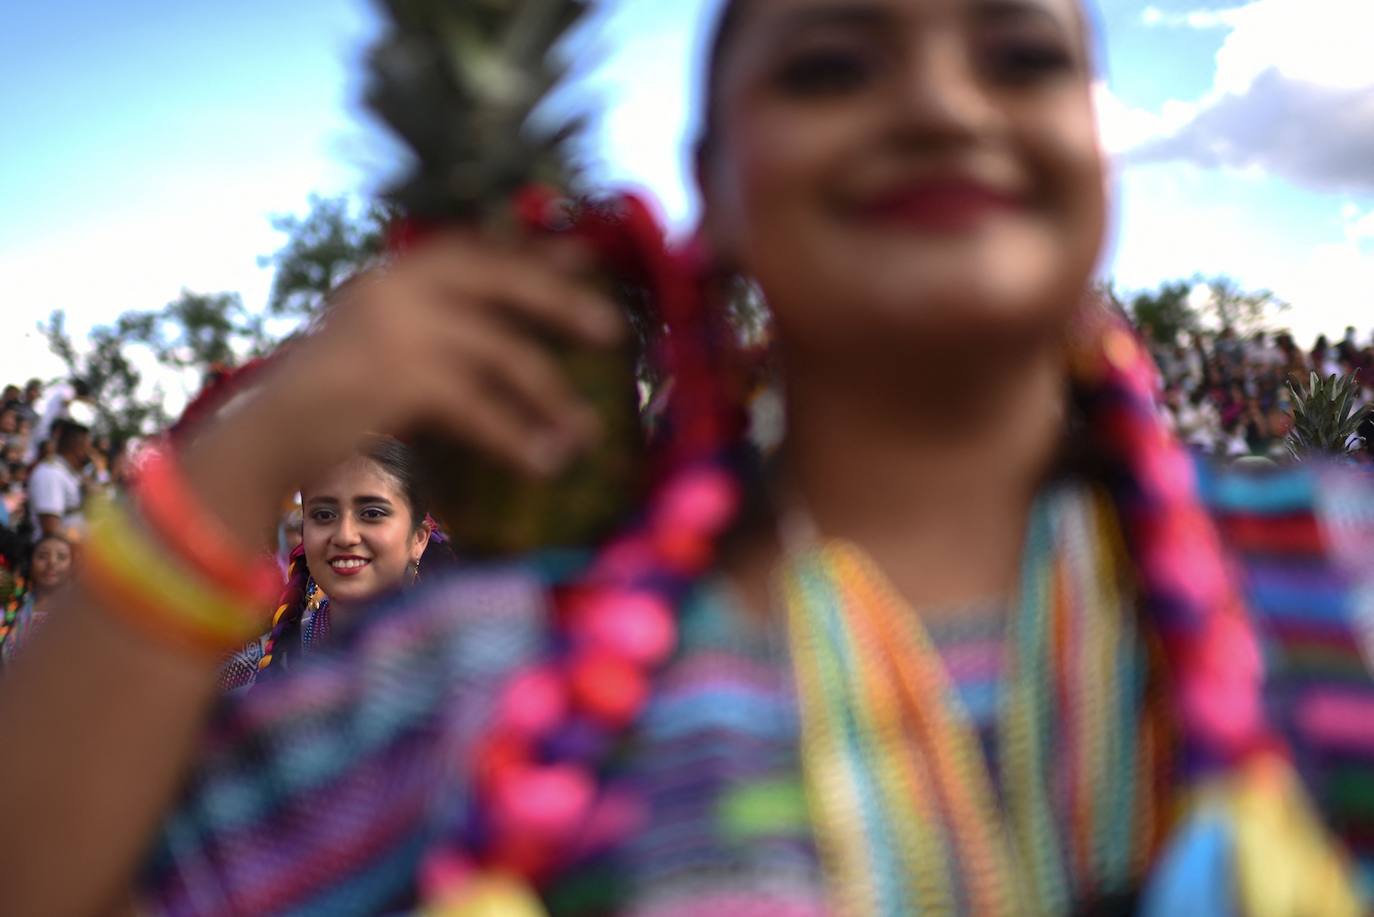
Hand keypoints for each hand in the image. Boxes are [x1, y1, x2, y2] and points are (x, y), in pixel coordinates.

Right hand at [179, 232, 623, 549]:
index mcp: (398, 274)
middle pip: (502, 283)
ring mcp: (399, 330)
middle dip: (561, 303)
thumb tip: (515, 337)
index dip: (537, 256)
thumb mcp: (381, 341)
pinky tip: (544, 463)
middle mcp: (400, 288)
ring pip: (502, 354)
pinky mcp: (399, 380)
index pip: (482, 253)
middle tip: (611, 330)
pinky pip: (481, 407)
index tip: (588, 260)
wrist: (266, 436)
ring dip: (552, 395)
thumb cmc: (331, 398)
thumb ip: (437, 326)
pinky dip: (518, 438)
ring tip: (585, 432)